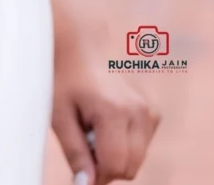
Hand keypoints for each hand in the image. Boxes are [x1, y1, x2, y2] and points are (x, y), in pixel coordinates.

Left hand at [49, 0, 160, 183]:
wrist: (81, 41)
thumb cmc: (64, 76)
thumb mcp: (60, 114)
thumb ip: (75, 153)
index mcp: (114, 110)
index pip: (115, 167)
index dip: (96, 175)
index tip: (79, 168)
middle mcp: (138, 110)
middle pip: (130, 167)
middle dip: (107, 164)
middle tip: (83, 139)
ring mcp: (149, 109)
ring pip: (138, 158)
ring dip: (116, 153)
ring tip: (92, 125)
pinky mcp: (153, 110)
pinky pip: (142, 144)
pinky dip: (126, 142)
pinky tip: (106, 120)